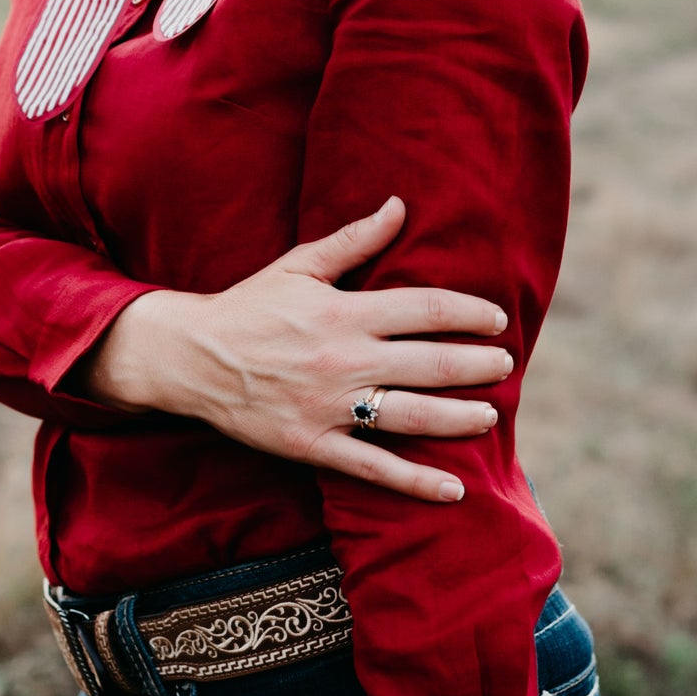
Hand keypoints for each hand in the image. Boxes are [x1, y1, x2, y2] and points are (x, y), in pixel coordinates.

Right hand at [81, 198, 513, 504]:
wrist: (191, 358)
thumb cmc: (249, 307)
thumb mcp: (299, 265)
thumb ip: (354, 240)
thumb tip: (399, 205)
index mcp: (343, 312)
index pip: (424, 308)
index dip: (468, 312)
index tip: (495, 318)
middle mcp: (343, 359)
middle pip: (430, 363)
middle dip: (476, 365)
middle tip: (505, 365)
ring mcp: (329, 407)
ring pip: (411, 415)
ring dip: (459, 417)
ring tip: (490, 415)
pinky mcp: (313, 445)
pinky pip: (373, 468)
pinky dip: (416, 481)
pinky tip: (453, 489)